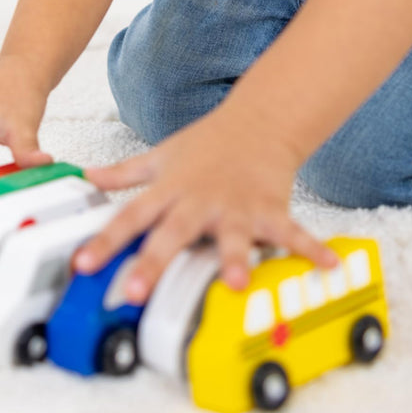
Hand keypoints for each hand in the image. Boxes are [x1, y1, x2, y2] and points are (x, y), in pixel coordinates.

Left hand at [76, 110, 336, 303]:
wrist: (258, 121)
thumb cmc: (206, 145)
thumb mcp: (160, 157)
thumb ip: (123, 174)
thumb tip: (84, 178)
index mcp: (169, 192)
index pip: (130, 218)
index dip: (105, 242)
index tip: (82, 265)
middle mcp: (199, 202)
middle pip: (171, 234)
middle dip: (153, 262)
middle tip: (134, 291)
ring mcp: (236, 207)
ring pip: (231, 236)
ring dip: (234, 259)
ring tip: (237, 284)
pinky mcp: (270, 209)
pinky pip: (291, 233)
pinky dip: (311, 249)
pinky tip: (328, 267)